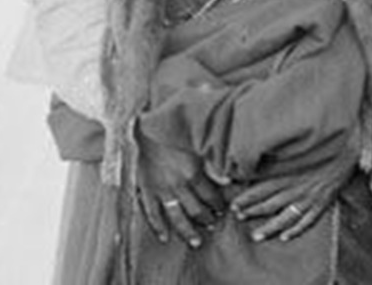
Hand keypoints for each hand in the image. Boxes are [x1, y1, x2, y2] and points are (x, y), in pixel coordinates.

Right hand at [137, 133, 225, 247]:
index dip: (218, 205)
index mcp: (194, 173)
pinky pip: (152, 214)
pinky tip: (165, 237)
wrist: (143, 130)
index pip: (211, 196)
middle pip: (197, 210)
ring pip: (177, 217)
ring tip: (196, 241)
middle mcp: (179, 185)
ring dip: (188, 231)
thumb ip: (212, 165)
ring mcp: (161, 190)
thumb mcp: (196, 147)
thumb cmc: (172, 135)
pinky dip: (158, 228)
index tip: (222, 210)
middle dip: (206, 219)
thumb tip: (228, 180)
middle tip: (212, 225)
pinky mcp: (145, 191)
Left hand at [229, 163, 352, 242]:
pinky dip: (296, 230)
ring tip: (256, 235)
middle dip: (253, 212)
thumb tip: (259, 160)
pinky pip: (307, 221)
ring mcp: (310, 199)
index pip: (263, 189)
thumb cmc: (321, 149)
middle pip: (271, 204)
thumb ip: (280, 158)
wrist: (347, 153)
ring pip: (286, 217)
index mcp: (290, 174)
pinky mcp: (322, 204)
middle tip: (239, 218)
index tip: (234, 204)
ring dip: (270, 227)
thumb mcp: (298, 152)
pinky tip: (285, 236)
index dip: (247, 198)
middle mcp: (298, 189)